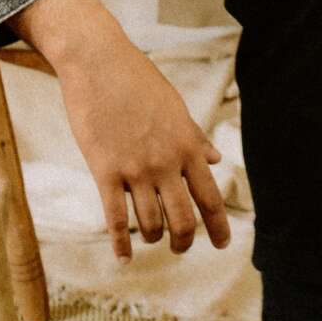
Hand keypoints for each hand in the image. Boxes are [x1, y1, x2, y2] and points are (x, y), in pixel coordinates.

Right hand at [57, 29, 230, 262]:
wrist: (98, 62)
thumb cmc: (137, 80)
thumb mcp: (175, 107)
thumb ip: (195, 136)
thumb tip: (217, 158)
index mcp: (187, 146)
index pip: (210, 198)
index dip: (219, 227)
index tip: (223, 244)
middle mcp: (166, 163)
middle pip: (183, 220)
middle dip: (184, 241)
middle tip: (180, 248)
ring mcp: (136, 169)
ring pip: (150, 224)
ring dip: (152, 238)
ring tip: (149, 239)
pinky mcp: (105, 170)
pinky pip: (116, 218)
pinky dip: (121, 243)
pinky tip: (123, 257)